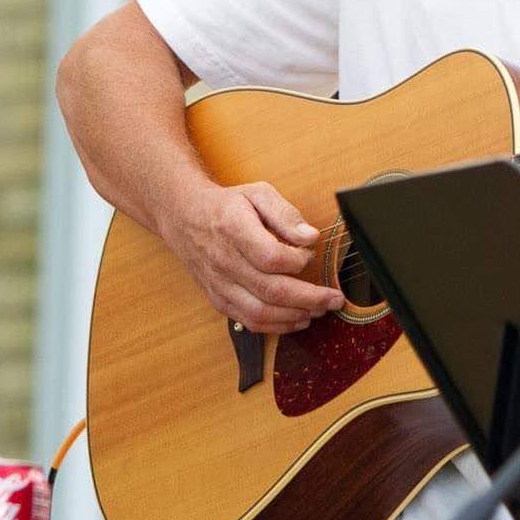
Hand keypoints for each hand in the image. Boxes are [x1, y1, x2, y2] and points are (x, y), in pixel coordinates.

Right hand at [154, 179, 345, 333]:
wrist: (185, 217)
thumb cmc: (227, 205)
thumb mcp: (259, 194)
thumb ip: (286, 214)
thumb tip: (310, 237)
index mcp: (234, 231)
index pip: (271, 257)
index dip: (297, 261)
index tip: (311, 254)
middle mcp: (224, 261)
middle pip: (270, 290)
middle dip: (309, 299)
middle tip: (335, 299)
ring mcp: (219, 284)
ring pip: (259, 311)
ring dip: (294, 317)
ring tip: (320, 311)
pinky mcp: (218, 298)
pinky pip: (247, 320)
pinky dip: (274, 326)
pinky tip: (296, 320)